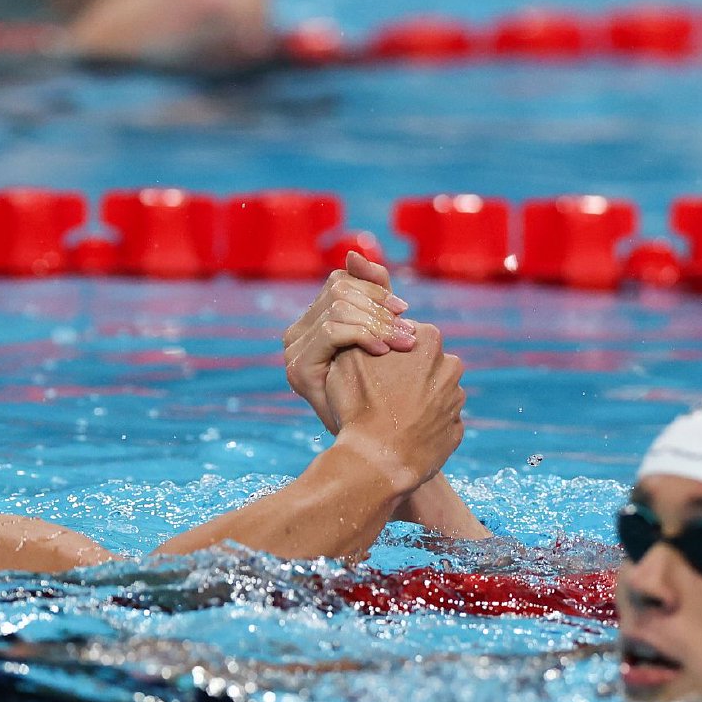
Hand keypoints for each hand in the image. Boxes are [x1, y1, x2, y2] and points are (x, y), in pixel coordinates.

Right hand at [283, 251, 414, 433]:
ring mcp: (293, 351)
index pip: (341, 282)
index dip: (375, 291)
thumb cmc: (383, 396)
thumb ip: (372, 293)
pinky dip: (362, 335)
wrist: (376, 449)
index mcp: (313, 323)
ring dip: (376, 322)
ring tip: (403, 343)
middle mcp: (296, 334)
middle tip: (408, 329)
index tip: (404, 310)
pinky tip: (384, 352)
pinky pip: (332, 330)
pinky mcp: (296, 369)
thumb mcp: (380, 336)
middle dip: (378, 307)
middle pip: (339, 291)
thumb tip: (354, 252)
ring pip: (338, 308)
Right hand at [327, 323, 464, 495]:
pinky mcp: (456, 430)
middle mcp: (451, 366)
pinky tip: (403, 434)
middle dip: (408, 374)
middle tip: (380, 393)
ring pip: (434, 393)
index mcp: (428, 339)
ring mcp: (457, 400)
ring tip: (390, 417)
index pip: (406, 335)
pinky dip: (424, 426)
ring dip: (417, 401)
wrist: (376, 461)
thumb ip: (364, 336)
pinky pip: (438, 422)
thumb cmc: (358, 406)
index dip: (386, 350)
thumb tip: (367, 329)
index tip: (372, 368)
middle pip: (425, 363)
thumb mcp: (346, 358)